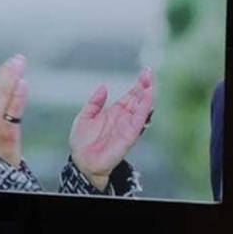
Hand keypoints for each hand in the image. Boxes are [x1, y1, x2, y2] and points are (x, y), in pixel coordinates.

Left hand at [69, 67, 152, 190]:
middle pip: (138, 100)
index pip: (130, 96)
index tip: (146, 72)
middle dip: (144, 87)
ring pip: (141, 110)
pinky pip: (138, 122)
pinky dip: (143, 111)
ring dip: (146, 97)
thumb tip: (103, 86)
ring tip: (150, 84)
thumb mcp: (85, 116)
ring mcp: (127, 127)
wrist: (82, 161)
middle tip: (149, 73)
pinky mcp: (128, 136)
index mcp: (114, 112)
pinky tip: (146, 100)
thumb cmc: (82, 142)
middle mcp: (124, 118)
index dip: (138, 85)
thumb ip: (94, 102)